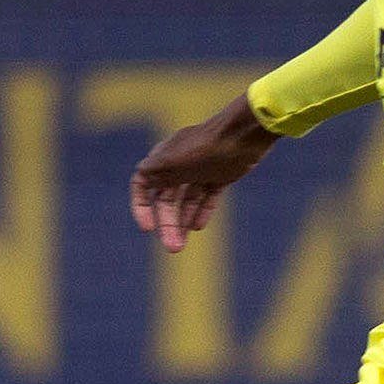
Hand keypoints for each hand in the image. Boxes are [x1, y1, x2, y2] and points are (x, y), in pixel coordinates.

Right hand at [130, 94, 275, 253]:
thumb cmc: (205, 147)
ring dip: (182, 223)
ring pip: (186, 201)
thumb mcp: (173, 160)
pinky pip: (207, 197)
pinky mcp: (220, 175)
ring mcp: (200, 170)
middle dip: (167, 224)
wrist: (242, 136)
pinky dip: (201, 211)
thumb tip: (141, 178)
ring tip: (181, 246)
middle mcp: (179, 164)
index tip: (147, 227)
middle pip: (166, 199)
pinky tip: (198, 226)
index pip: (143, 184)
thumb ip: (155, 171)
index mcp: (163, 158)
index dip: (141, 206)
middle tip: (173, 248)